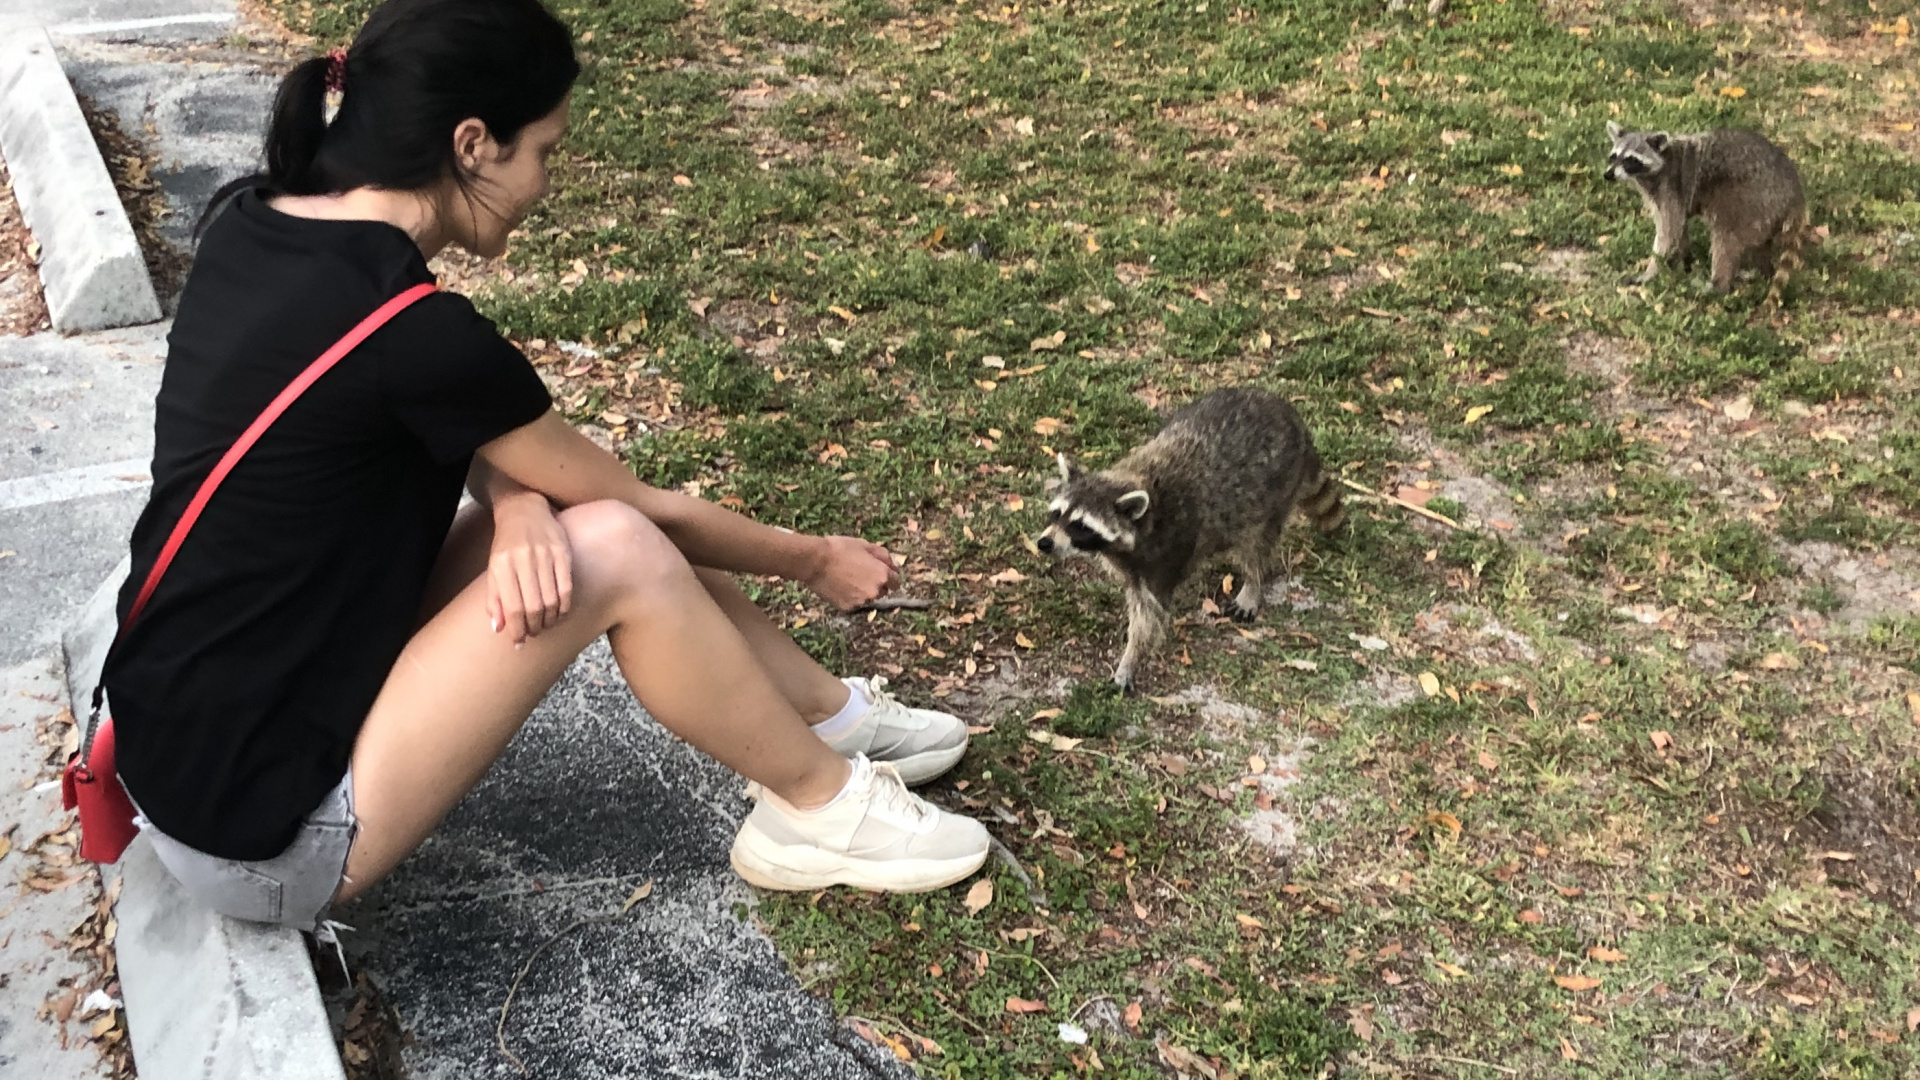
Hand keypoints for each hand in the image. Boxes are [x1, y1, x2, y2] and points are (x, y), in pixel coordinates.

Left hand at [488, 492, 572, 643]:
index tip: (519, 641)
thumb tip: (499, 629)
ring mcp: (545, 555)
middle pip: (534, 606)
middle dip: (534, 627)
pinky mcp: (563, 552)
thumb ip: (494, 598)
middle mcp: (524, 559)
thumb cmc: (506, 544)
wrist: (524, 510)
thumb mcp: (493, 569)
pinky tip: (559, 613)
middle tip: (533, 634)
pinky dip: (564, 606)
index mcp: (502, 565)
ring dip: (549, 620)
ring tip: (545, 625)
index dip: (517, 629)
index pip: (512, 607)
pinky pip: (567, 587)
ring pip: (551, 600)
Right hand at [803, 536, 898, 610]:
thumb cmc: (840, 549)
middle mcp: (875, 591)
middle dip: (875, 584)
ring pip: (867, 598)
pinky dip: (849, 597)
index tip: (880, 572)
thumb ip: (883, 555)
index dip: (889, 576)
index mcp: (882, 575)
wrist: (815, 561)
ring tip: (847, 579)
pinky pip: (853, 603)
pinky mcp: (848, 607)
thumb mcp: (865, 545)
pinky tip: (839, 586)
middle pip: (882, 591)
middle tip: (860, 573)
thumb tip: (892, 564)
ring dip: (862, 591)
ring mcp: (861, 601)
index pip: (896, 582)